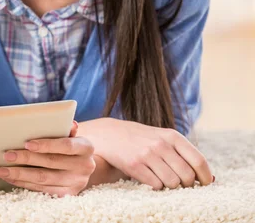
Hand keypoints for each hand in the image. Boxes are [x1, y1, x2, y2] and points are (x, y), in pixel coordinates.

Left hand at [0, 120, 95, 196]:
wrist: (82, 164)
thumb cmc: (69, 143)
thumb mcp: (70, 133)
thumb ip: (65, 127)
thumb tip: (69, 122)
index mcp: (86, 147)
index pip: (66, 145)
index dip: (47, 145)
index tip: (27, 143)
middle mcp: (85, 166)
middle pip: (51, 163)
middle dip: (26, 159)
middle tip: (6, 155)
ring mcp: (76, 183)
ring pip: (43, 179)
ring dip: (20, 174)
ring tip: (1, 170)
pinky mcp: (67, 195)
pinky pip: (42, 190)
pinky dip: (24, 184)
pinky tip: (10, 178)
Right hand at [80, 118, 213, 189]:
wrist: (109, 134)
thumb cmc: (141, 138)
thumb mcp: (162, 138)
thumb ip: (184, 154)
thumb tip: (210, 179)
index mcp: (172, 136)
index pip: (198, 161)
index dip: (205, 177)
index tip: (204, 184)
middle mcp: (161, 144)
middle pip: (187, 176)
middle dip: (186, 184)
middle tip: (179, 183)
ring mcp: (147, 154)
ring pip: (172, 183)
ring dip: (170, 186)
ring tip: (162, 179)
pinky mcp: (134, 165)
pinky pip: (156, 185)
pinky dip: (156, 186)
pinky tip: (150, 178)